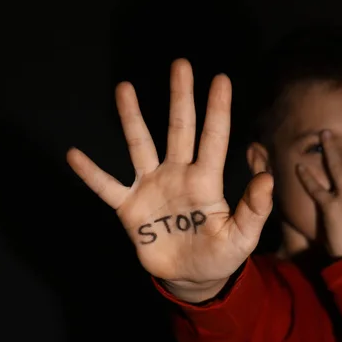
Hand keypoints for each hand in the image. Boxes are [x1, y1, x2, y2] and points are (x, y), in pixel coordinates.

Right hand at [67, 59, 272, 294]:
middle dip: (180, 97)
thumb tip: (267, 178)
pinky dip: (91, 173)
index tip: (220, 79)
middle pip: (179, 129)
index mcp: (206, 180)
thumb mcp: (242, 237)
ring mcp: (151, 187)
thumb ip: (253, 209)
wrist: (191, 276)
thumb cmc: (220, 254)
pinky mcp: (130, 207)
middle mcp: (178, 174)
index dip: (217, 109)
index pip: (214, 138)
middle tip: (180, 64)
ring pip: (140, 145)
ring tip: (124, 88)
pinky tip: (73, 155)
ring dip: (132, 118)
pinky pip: (107, 186)